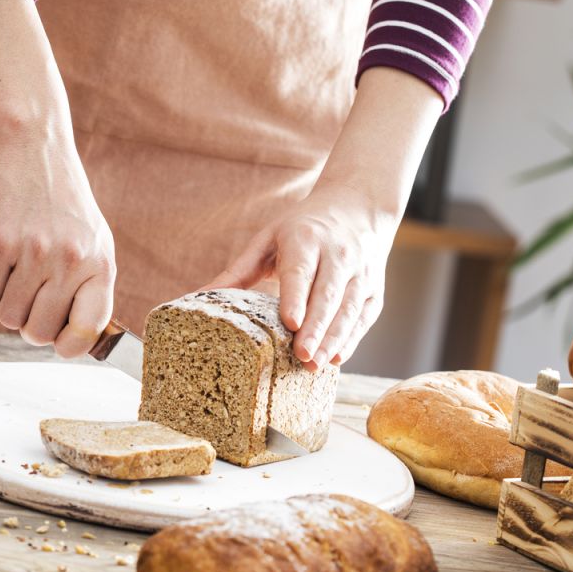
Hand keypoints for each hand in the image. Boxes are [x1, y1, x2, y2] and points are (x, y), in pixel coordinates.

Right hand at [0, 0, 115, 357]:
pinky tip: (0, 261)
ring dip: (6, 305)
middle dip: (30, 324)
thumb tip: (73, 338)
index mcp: (100, 263)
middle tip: (29, 300)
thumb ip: (87, 284)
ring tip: (15, 277)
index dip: (69, 345)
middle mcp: (71, 261)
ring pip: (9, 317)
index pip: (88, 329)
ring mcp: (35, 252)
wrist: (31, 146)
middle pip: (41, 331)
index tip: (60, 341)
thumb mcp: (92, 239)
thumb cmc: (61, 198)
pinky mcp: (0, 242)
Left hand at [205, 186, 396, 369]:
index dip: (296, 298)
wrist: (357, 207)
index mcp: (306, 240)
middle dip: (316, 328)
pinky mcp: (374, 289)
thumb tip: (198, 296)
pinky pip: (364, 317)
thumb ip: (238, 270)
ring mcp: (361, 273)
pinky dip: (352, 338)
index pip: (300, 272)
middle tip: (302, 356)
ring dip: (335, 339)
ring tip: (317, 364)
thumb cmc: (303, 228)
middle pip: (327, 295)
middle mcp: (338, 255)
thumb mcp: (268, 239)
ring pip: (350, 309)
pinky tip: (337, 358)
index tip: (290, 323)